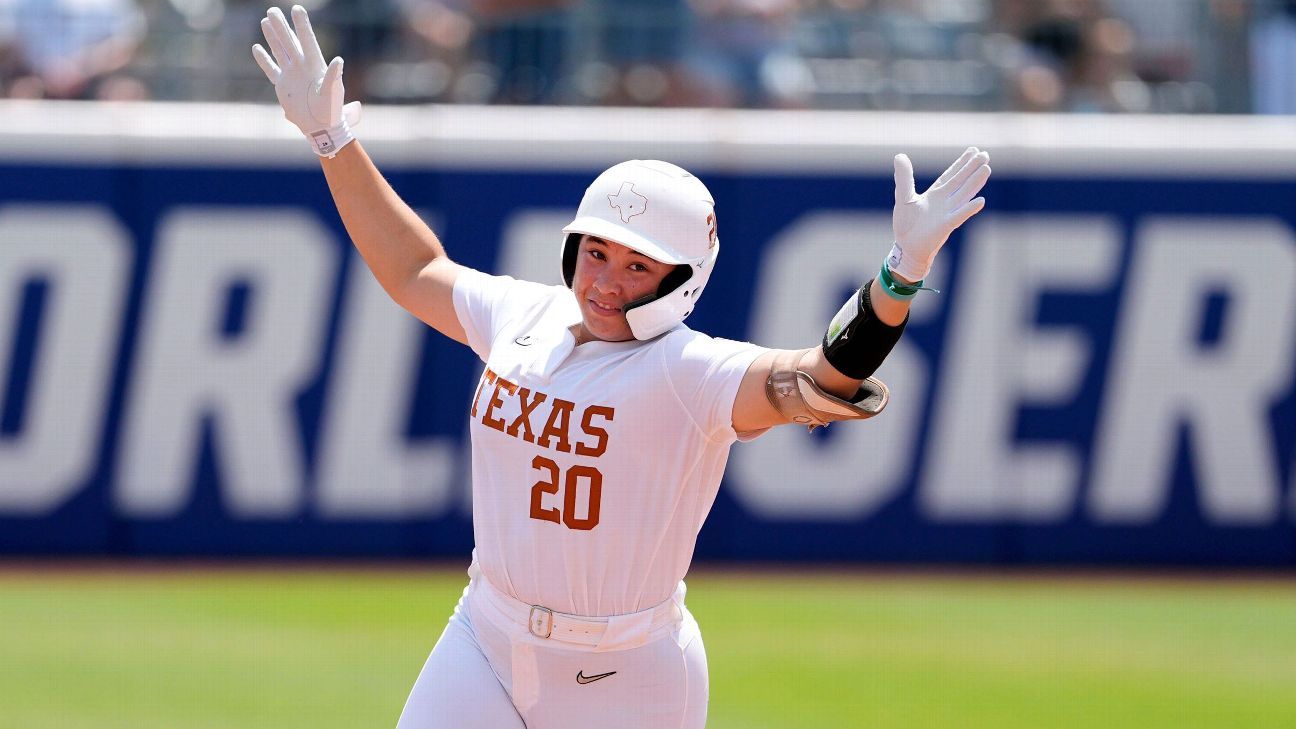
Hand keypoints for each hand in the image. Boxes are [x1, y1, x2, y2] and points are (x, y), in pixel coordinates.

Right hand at [252, 5, 361, 156]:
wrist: (320, 127)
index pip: (307, 40)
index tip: (297, 9)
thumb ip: (334, 76)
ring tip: (266, 21)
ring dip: (272, 37)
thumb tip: (339, 60)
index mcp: (316, 65)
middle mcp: (302, 66)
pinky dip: (264, 60)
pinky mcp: (282, 85)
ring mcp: (291, 75)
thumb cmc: (331, 111)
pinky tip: (257, 48)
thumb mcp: (333, 93)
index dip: (302, 25)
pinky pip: (271, 69)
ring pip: (280, 51)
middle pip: (290, 42)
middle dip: (282, 26)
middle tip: (273, 10)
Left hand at [886, 147, 989, 281]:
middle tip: (985, 155)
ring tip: (986, 169)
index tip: (973, 150)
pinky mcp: (945, 226)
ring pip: (964, 194)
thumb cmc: (906, 224)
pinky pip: (959, 216)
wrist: (907, 248)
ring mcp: (947, 213)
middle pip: (961, 181)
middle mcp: (945, 201)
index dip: (962, 163)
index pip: (951, 175)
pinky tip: (981, 200)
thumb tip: (900, 155)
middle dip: (972, 168)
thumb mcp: (904, 197)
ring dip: (975, 183)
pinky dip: (969, 209)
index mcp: (936, 194)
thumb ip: (904, 177)